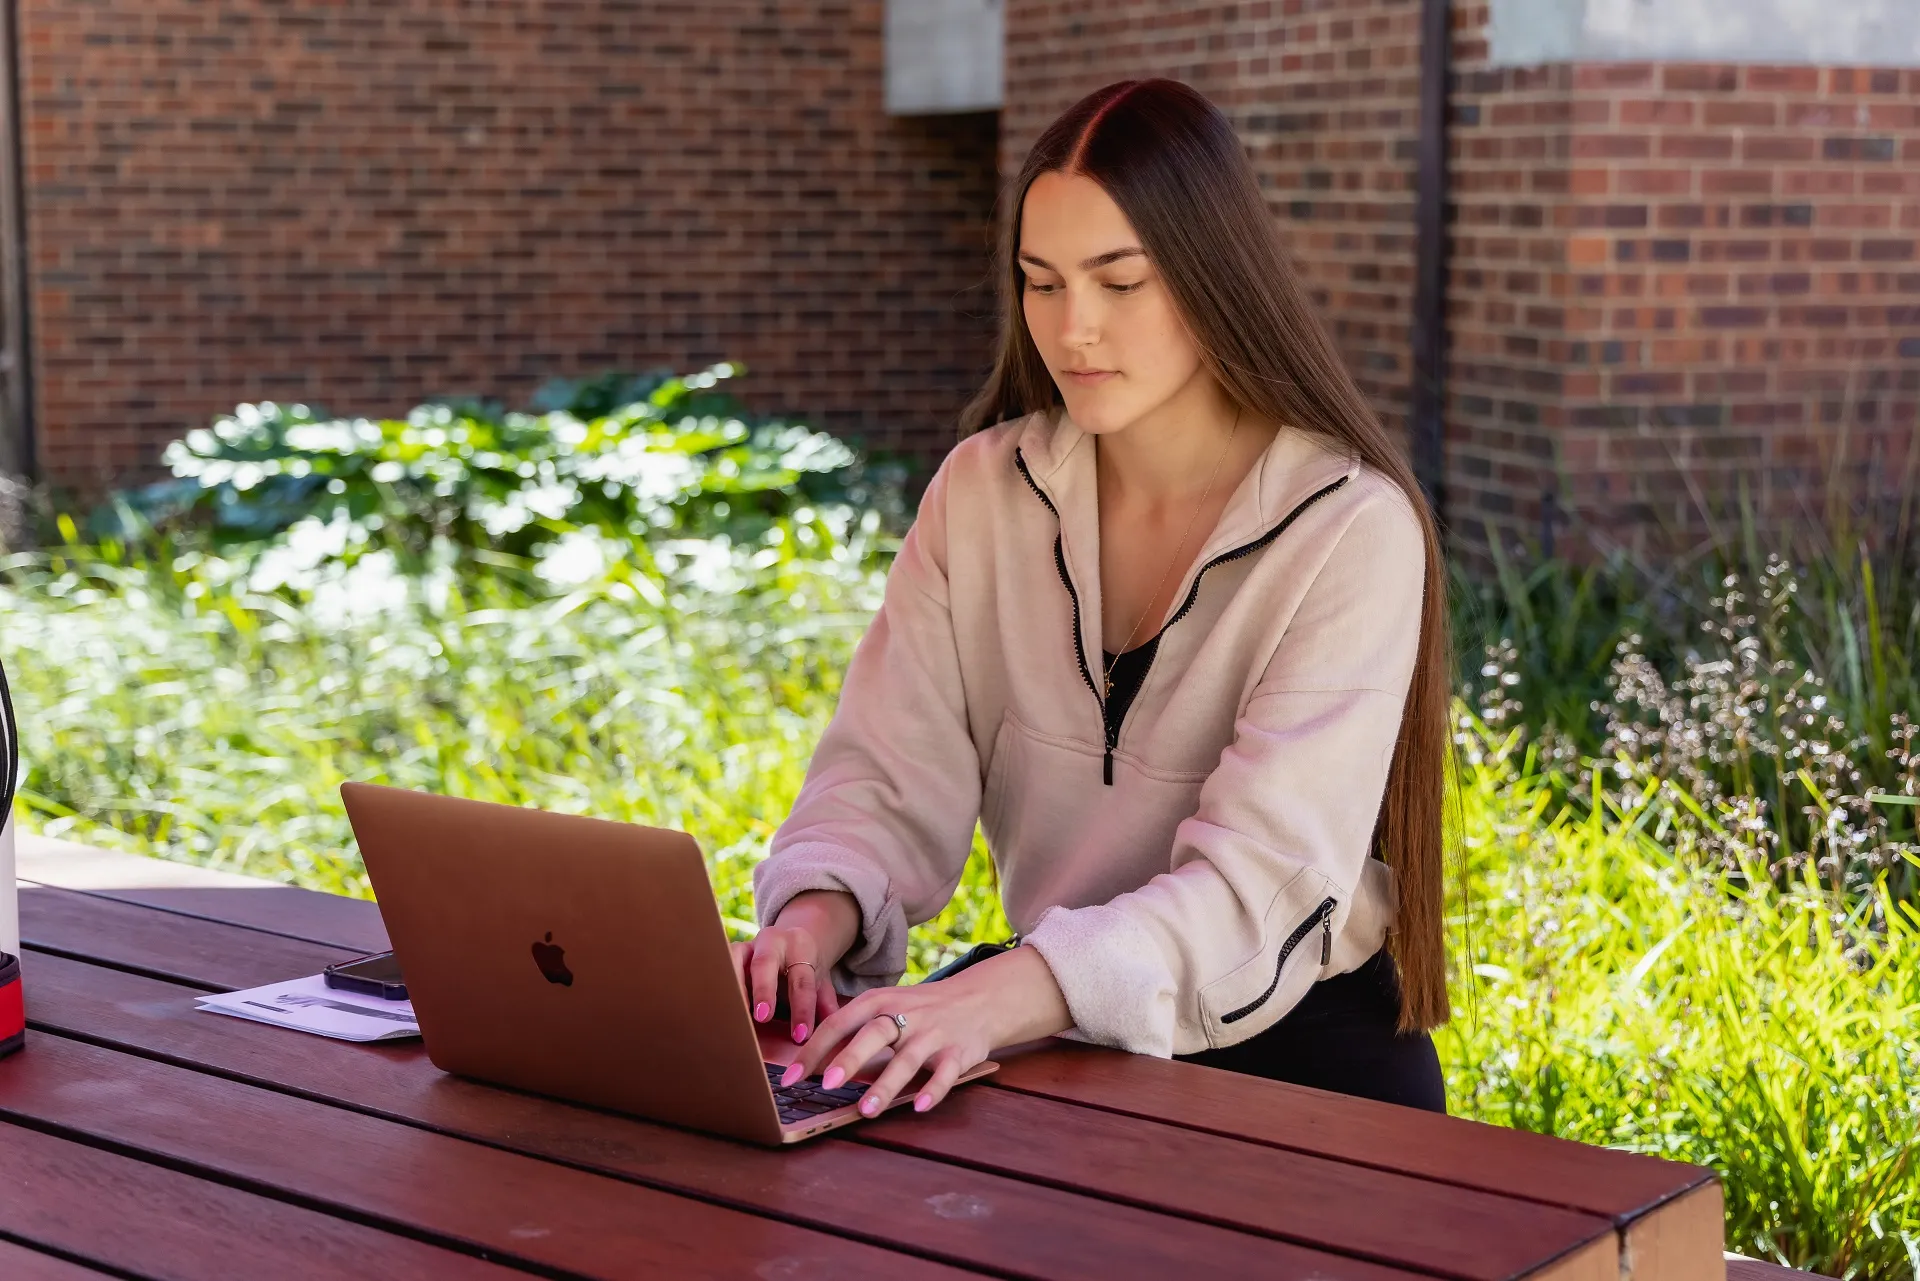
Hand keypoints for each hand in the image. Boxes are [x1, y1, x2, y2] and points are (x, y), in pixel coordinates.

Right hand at [731, 889, 858, 1043]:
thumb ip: (826, 1002)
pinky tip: (717, 1010)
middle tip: (763, 1018)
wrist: (788, 940)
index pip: (802, 980)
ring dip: (733, 989)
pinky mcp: (727, 953)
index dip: (802, 1009)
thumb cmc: (804, 969)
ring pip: (734, 961)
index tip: (801, 1036)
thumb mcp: (821, 981)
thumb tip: (836, 1030)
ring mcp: (746, 944)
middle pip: (765, 964)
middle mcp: (771, 940)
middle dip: (764, 990)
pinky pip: (719, 966)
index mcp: (800, 946)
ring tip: (733, 1017)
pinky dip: (718, 986)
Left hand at [777, 945, 1072, 1117]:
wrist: (978, 999)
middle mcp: (905, 1014)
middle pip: (874, 1033)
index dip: (814, 1051)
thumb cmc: (918, 1010)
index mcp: (879, 1001)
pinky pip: (945, 1072)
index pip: (839, 1023)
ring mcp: (933, 1033)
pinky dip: (933, 1089)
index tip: (790, 1079)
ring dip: (886, 1084)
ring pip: (907, 1058)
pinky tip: (919, 1107)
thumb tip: (808, 1065)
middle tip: (827, 1085)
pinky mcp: (959, 1051)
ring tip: (867, 1110)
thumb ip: (852, 1032)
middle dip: (850, 1058)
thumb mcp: (885, 1008)